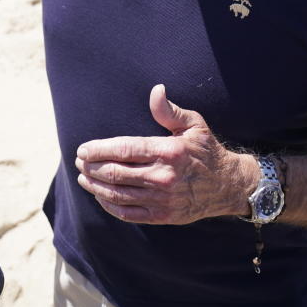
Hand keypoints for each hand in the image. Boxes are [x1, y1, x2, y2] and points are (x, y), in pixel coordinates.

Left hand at [74, 84, 253, 224]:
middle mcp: (163, 177)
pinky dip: (110, 205)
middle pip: (116, 173)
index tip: (83, 149)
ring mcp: (162, 200)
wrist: (227, 186)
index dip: (99, 150)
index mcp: (168, 151)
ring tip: (83, 178)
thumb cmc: (206, 150)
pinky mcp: (162, 216)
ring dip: (95, 186)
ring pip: (118, 194)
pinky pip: (128, 214)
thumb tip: (156, 90)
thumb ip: (169, 110)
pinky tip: (100, 196)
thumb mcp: (194, 124)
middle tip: (79, 162)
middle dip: (92, 167)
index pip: (124, 149)